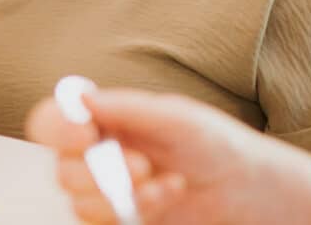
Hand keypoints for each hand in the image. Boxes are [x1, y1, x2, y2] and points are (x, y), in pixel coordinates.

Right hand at [26, 89, 310, 224]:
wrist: (258, 194)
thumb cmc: (222, 145)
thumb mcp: (177, 118)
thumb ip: (126, 108)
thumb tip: (80, 98)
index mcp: (107, 120)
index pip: (52, 121)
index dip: (58, 128)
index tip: (86, 135)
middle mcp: (102, 155)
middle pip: (60, 168)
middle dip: (97, 170)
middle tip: (142, 163)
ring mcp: (113, 192)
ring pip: (78, 202)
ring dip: (118, 195)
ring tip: (163, 182)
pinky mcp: (127, 221)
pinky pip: (103, 223)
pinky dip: (136, 211)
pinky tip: (168, 198)